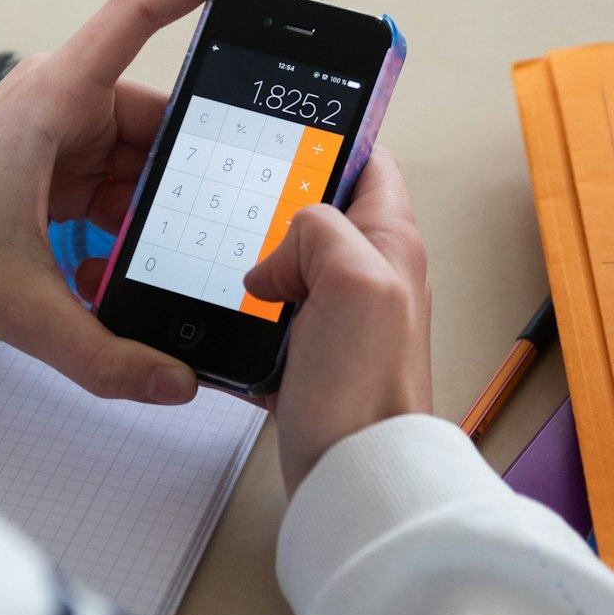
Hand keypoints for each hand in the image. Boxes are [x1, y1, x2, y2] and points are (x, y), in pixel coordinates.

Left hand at [0, 0, 280, 403]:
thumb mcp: (19, 308)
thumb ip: (101, 355)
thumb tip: (173, 382)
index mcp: (53, 99)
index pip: (137, 14)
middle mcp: (60, 103)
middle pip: (161, 115)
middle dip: (200, 162)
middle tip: (243, 201)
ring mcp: (61, 134)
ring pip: (146, 155)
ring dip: (167, 201)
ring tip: (189, 248)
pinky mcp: (58, 168)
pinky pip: (123, 182)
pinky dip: (140, 218)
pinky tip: (148, 258)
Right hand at [242, 150, 431, 492]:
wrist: (352, 477)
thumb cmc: (368, 391)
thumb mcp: (356, 280)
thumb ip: (321, 231)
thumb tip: (280, 249)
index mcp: (390, 243)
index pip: (368, 162)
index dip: (329, 143)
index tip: (284, 137)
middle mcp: (367, 275)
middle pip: (313, 213)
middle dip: (272, 209)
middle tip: (240, 211)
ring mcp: (335, 317)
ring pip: (282, 266)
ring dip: (250, 266)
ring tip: (224, 267)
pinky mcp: (304, 356)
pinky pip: (262, 319)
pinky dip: (239, 319)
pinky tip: (223, 323)